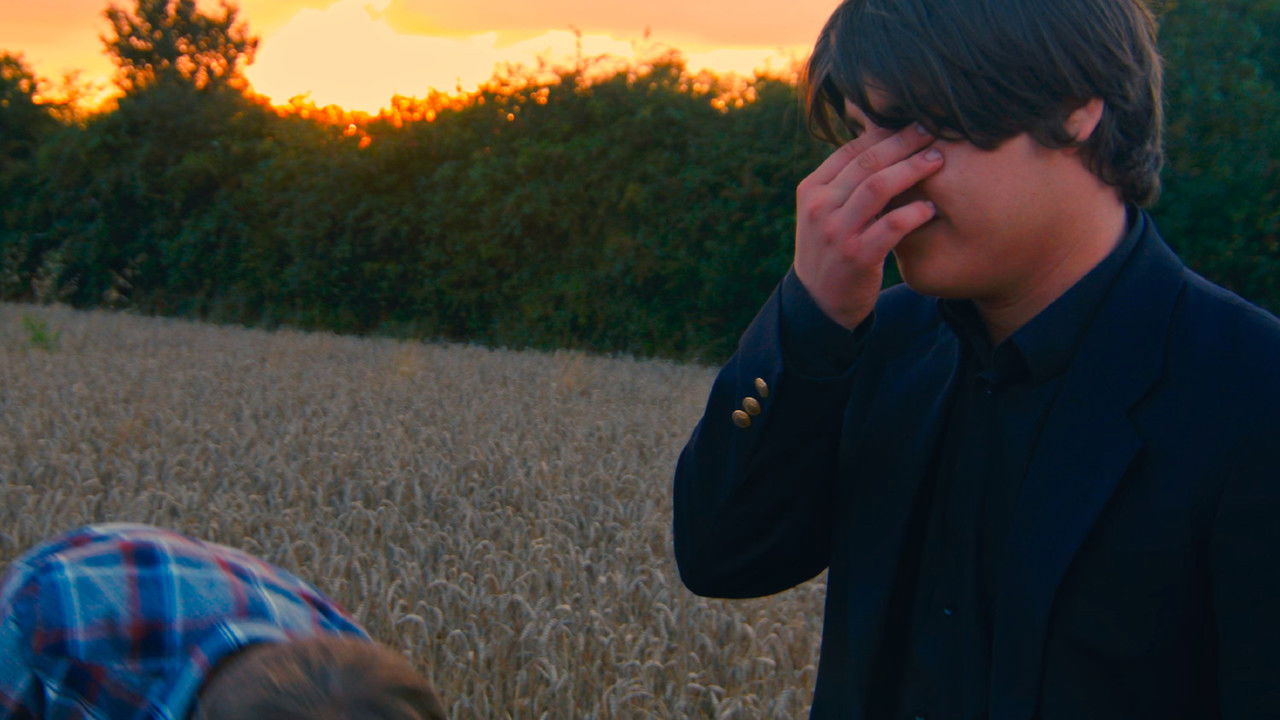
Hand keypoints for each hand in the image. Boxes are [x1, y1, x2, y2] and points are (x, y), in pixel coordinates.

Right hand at [794, 123, 942, 327]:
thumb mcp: (826, 213)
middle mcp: (821, 206)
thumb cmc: (832, 249)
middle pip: (867, 161)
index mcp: (813, 189)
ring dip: (912, 169)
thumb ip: (846, 184)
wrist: (820, 301)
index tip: (912, 122)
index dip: (884, 132)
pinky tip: (931, 208)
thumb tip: (885, 143)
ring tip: (938, 160)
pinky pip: (891, 226)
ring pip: (878, 187)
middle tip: (933, 130)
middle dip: (904, 142)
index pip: (851, 150)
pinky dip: (914, 213)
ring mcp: (837, 231)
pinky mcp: (857, 256)